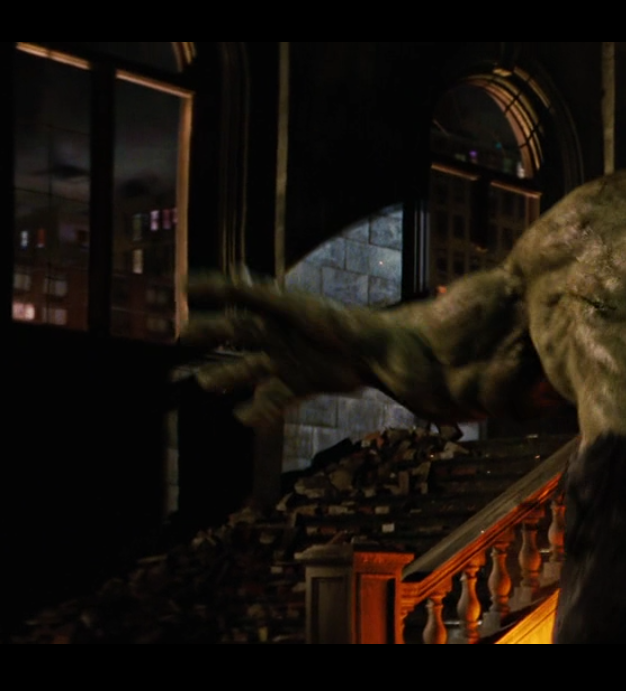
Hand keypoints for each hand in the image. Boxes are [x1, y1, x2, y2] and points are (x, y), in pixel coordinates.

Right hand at [179, 273, 388, 425]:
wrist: (377, 354)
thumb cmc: (339, 323)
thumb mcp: (294, 308)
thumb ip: (261, 295)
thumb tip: (231, 272)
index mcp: (275, 310)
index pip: (235, 296)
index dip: (210, 290)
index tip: (182, 287)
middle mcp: (279, 333)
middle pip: (236, 333)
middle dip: (210, 334)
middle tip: (183, 337)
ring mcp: (289, 359)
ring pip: (249, 369)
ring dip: (227, 376)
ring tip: (205, 382)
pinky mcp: (303, 383)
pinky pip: (274, 399)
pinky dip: (258, 410)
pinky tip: (242, 418)